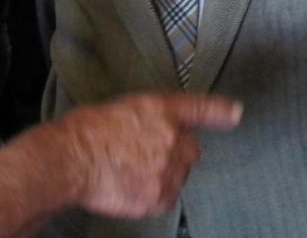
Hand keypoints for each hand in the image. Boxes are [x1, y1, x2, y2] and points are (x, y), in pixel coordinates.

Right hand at [52, 92, 241, 218]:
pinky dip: (154, 195)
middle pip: (191, 149)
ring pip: (179, 175)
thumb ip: (149, 117)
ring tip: (132, 171)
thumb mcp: (122, 108)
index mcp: (160, 109)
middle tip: (147, 155)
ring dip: (165, 174)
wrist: (71, 160)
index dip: (220, 111)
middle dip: (177, 152)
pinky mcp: (159, 196)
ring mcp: (167, 169)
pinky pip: (166, 198)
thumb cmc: (86, 131)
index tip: (236, 112)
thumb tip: (156, 129)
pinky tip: (131, 187)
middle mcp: (170, 137)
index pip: (199, 108)